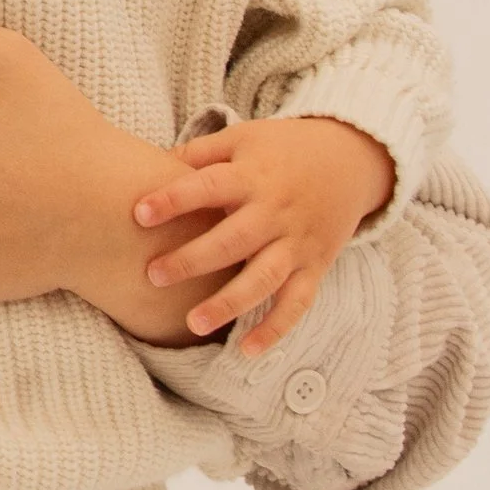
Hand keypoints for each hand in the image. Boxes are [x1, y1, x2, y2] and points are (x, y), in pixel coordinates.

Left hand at [132, 114, 394, 351]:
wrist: (351, 160)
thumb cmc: (281, 150)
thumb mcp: (243, 139)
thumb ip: (198, 154)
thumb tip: (145, 165)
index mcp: (253, 176)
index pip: (209, 187)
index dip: (175, 199)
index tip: (138, 214)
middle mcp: (276, 212)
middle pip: (234, 240)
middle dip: (193, 259)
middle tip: (152, 275)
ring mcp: (297, 243)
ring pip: (264, 278)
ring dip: (229, 303)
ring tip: (193, 323)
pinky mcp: (314, 267)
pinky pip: (297, 303)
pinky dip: (275, 328)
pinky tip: (246, 351)